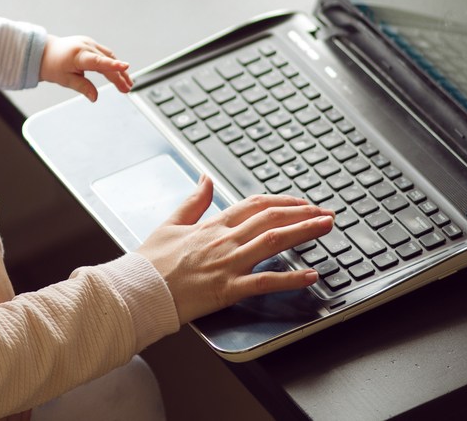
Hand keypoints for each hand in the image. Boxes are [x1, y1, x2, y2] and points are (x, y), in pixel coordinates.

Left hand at [39, 35, 132, 101]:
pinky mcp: (90, 44)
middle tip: (126, 89)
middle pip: (107, 61)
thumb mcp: (65, 80)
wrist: (44, 52)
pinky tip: (118, 74)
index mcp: (77, 55)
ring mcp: (89, 43)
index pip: (98, 61)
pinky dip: (112, 63)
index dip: (112, 65)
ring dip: (119, 70)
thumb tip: (95, 97)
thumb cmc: (52, 65)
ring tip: (127, 84)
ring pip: (109, 56)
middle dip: (119, 76)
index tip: (125, 66)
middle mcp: (85, 46)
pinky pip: (105, 53)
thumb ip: (82, 87)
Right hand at [136, 176, 333, 324]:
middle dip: (303, 213)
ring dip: (304, 232)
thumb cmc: (152, 261)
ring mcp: (228, 263)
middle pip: (271, 219)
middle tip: (326, 213)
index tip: (301, 202)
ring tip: (326, 227)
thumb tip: (205, 177)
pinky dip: (291, 279)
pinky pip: (266, 282)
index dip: (282, 201)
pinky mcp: (228, 289)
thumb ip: (193, 201)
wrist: (140, 288)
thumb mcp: (171, 223)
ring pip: (273, 241)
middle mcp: (224, 240)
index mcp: (212, 225)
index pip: (254, 205)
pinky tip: (310, 276)